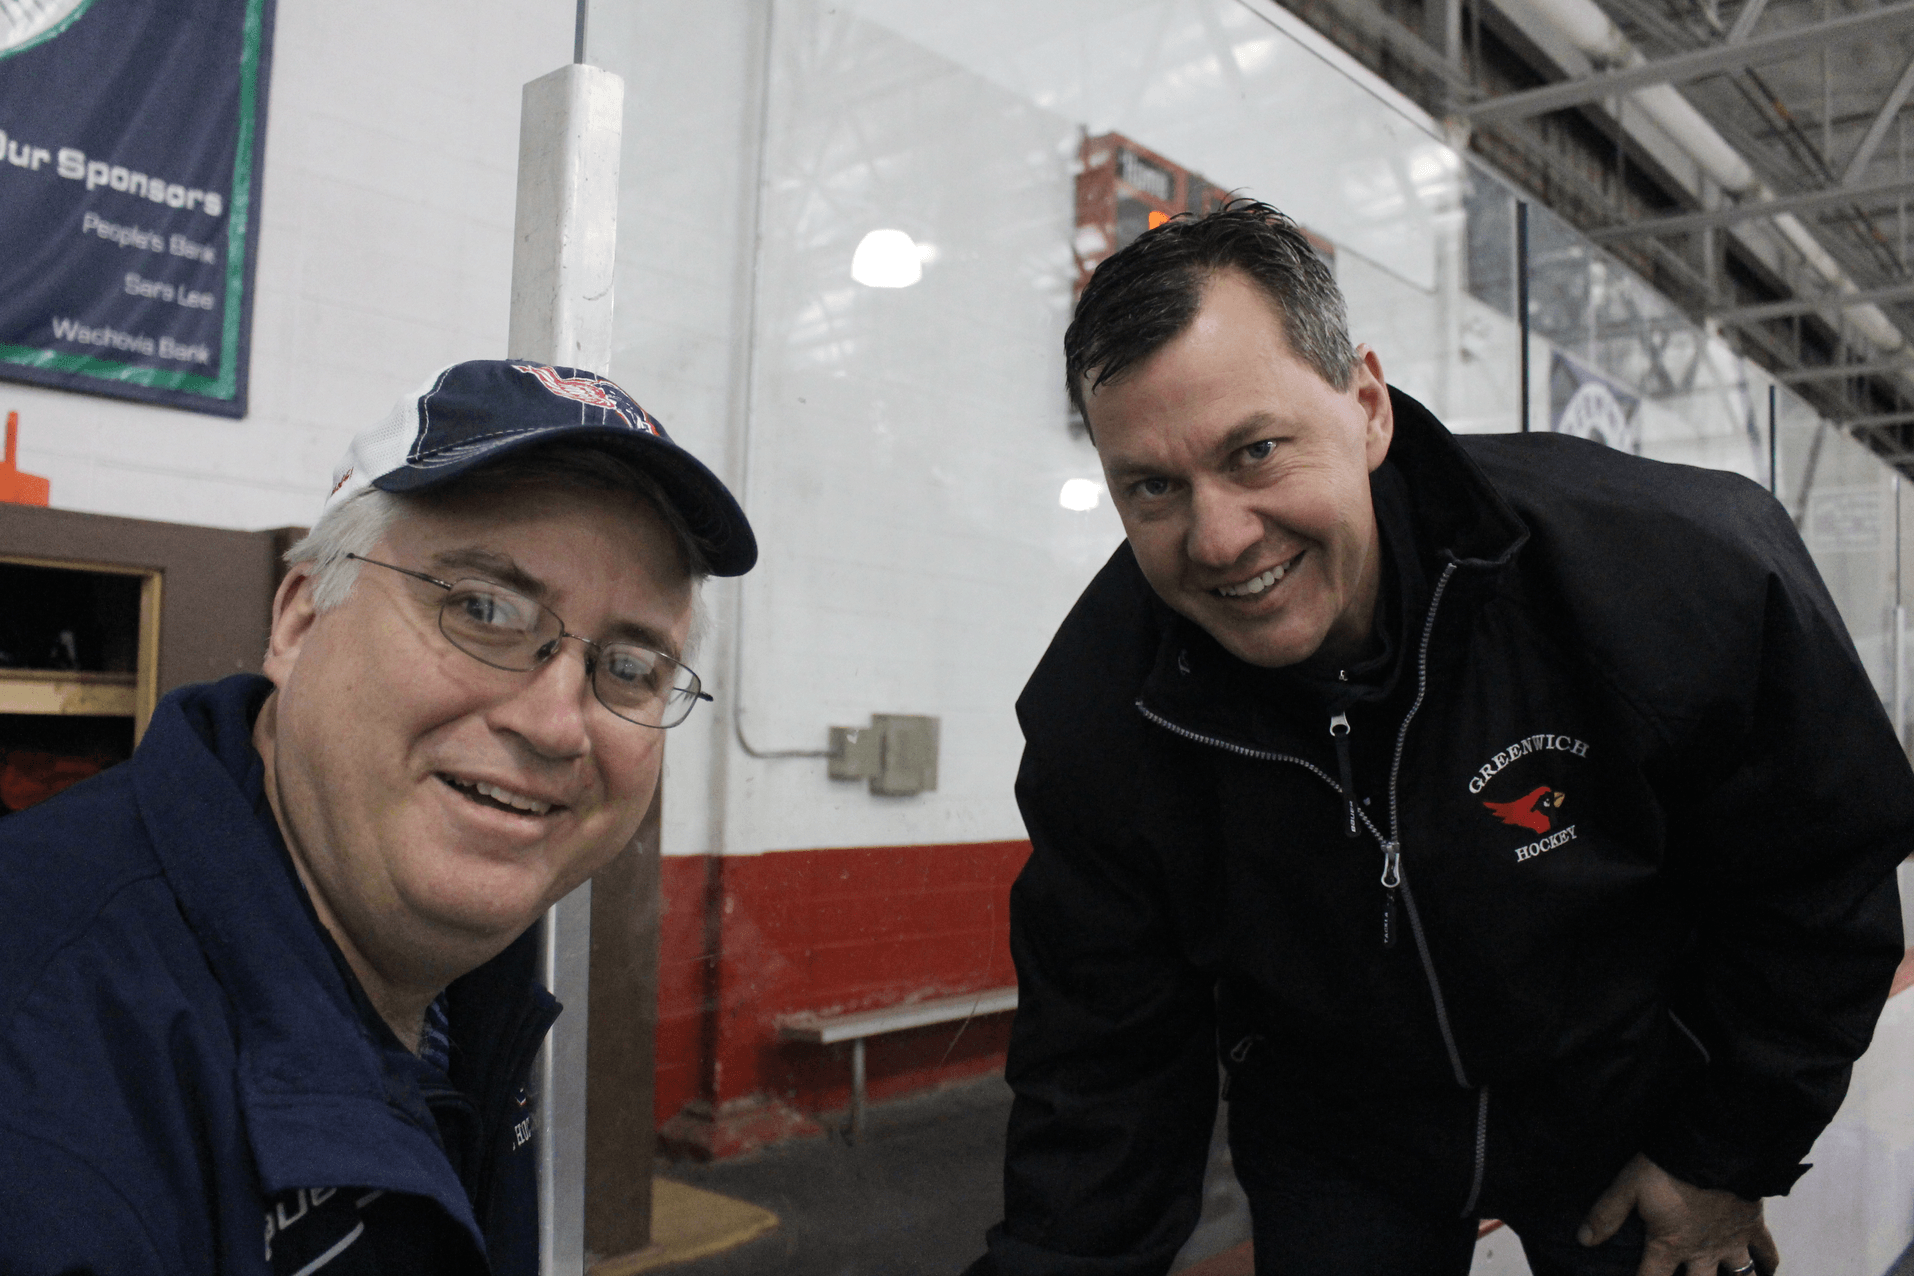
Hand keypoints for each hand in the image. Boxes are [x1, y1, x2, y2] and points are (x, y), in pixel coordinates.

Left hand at [1579, 1153, 1779, 1274]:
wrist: (1716, 1147)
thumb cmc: (1667, 1167)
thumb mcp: (1628, 1186)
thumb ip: (1606, 1214)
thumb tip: (1583, 1240)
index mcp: (1669, 1244)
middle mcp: (1702, 1251)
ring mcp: (1731, 1241)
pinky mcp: (1753, 1225)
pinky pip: (1767, 1251)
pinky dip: (1770, 1264)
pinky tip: (1770, 1273)